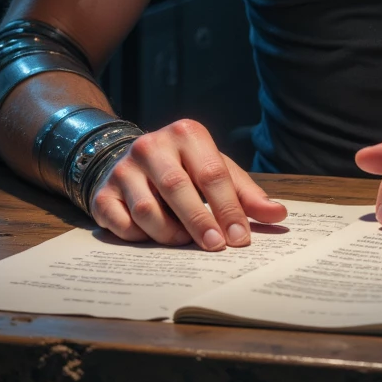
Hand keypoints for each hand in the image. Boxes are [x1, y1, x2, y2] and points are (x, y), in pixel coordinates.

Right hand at [91, 118, 286, 248]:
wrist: (129, 161)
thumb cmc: (184, 168)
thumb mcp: (217, 171)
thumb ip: (246, 194)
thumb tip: (279, 214)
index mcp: (186, 134)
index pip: (212, 174)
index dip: (228, 208)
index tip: (240, 238)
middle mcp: (152, 145)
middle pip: (177, 188)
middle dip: (200, 222)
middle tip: (216, 247)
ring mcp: (123, 168)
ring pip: (147, 210)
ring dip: (169, 233)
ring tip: (183, 241)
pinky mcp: (103, 193)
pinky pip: (122, 224)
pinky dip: (139, 237)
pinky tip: (152, 237)